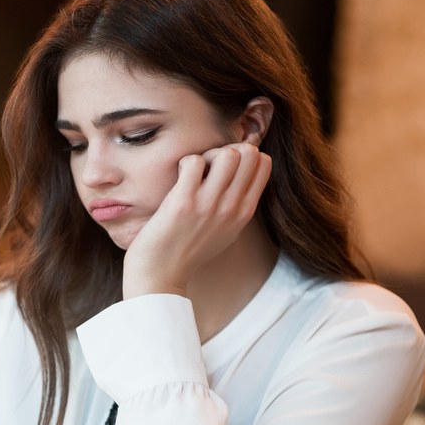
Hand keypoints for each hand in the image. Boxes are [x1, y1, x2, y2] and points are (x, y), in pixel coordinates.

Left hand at [122, 142, 270, 298]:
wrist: (161, 275)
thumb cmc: (188, 249)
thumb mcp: (225, 230)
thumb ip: (237, 204)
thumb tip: (244, 171)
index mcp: (244, 212)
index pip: (263, 163)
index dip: (242, 155)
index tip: (222, 167)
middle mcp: (232, 208)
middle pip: (249, 153)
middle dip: (226, 149)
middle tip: (206, 166)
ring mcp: (209, 205)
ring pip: (227, 154)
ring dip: (207, 154)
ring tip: (193, 171)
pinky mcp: (183, 203)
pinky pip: (193, 161)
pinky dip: (185, 162)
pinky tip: (177, 177)